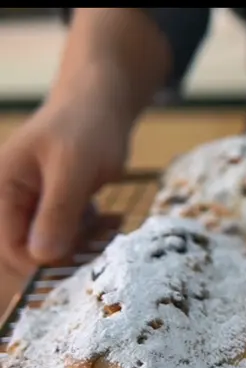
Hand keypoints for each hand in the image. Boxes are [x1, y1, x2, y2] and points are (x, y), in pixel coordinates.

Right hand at [0, 99, 128, 277]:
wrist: (102, 103)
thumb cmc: (85, 126)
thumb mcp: (73, 167)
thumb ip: (57, 210)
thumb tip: (42, 256)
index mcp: (2, 189)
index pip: (12, 248)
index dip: (44, 264)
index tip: (83, 262)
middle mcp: (13, 200)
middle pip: (34, 251)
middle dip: (70, 252)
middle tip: (105, 239)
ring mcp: (35, 204)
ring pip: (57, 245)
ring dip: (86, 242)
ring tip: (113, 224)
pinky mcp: (57, 206)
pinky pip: (71, 233)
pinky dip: (93, 232)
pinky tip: (113, 219)